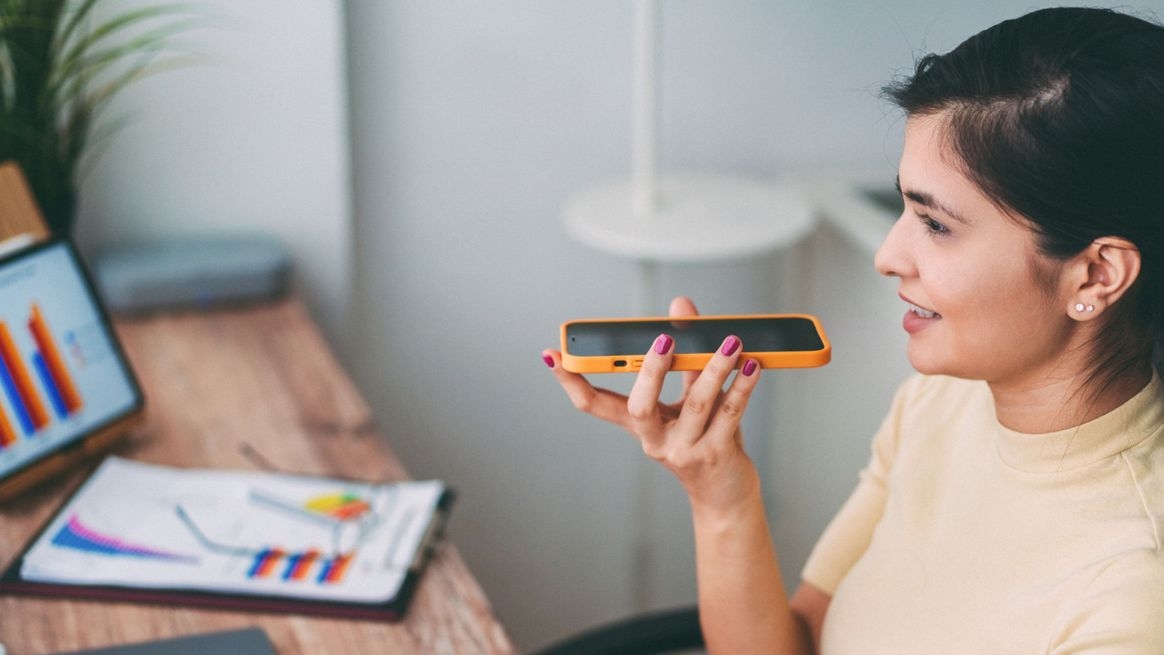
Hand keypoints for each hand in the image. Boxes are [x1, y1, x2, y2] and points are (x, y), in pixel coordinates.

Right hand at [542, 297, 763, 512]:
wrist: (725, 496)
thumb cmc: (705, 440)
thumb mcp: (689, 398)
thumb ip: (686, 354)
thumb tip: (680, 304)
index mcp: (639, 425)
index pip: (595, 403)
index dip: (571, 380)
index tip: (552, 354)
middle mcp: (654, 441)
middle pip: (640, 407)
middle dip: (651, 372)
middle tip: (664, 339)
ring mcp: (684, 451)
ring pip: (696, 405)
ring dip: (714, 369)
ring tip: (730, 342)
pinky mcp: (715, 456)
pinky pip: (730, 415)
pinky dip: (742, 388)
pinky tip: (751, 365)